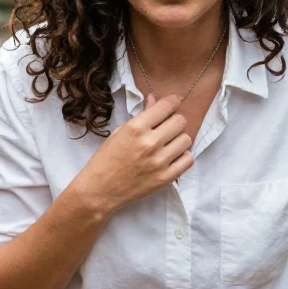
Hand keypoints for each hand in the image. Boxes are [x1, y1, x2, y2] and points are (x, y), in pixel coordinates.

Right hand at [69, 93, 192, 216]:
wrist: (99, 190)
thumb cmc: (106, 159)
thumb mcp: (120, 132)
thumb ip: (142, 115)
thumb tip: (155, 98)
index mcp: (136, 127)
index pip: (167, 106)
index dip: (172, 102)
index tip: (172, 104)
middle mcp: (149, 143)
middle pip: (180, 121)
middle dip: (175, 121)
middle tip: (167, 127)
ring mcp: (159, 162)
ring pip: (186, 140)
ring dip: (179, 139)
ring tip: (168, 144)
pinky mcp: (165, 178)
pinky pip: (188, 160)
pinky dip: (182, 156)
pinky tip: (172, 157)